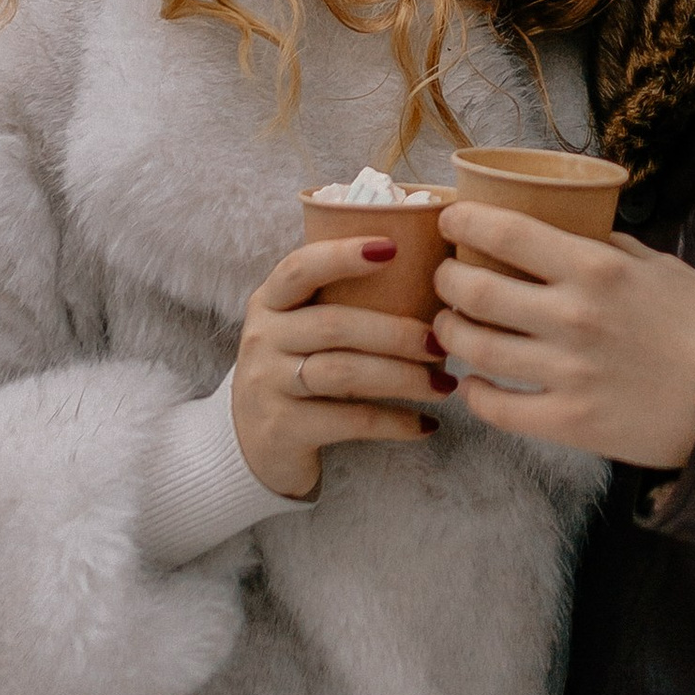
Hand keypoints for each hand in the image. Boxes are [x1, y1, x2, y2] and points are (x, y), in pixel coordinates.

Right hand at [232, 240, 452, 501]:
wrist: (251, 446)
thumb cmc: (296, 372)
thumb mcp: (301, 331)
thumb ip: (340, 303)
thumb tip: (431, 278)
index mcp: (270, 302)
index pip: (300, 268)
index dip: (342, 256)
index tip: (392, 248)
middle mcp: (263, 338)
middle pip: (335, 325)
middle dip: (396, 332)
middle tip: (441, 341)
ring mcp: (268, 385)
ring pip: (345, 373)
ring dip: (403, 378)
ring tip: (444, 384)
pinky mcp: (283, 429)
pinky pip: (350, 421)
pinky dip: (394, 422)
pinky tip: (425, 424)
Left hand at [432, 205, 694, 468]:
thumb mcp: (656, 266)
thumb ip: (605, 247)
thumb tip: (561, 229)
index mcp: (595, 268)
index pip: (506, 232)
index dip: (464, 222)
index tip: (450, 219)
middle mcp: (574, 316)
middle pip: (475, 290)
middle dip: (447, 279)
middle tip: (446, 277)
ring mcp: (568, 372)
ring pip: (476, 348)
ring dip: (451, 333)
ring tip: (450, 327)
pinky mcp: (570, 422)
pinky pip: (499, 409)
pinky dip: (476, 395)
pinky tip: (475, 384)